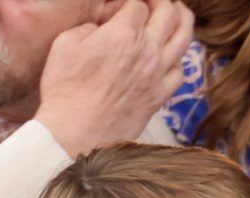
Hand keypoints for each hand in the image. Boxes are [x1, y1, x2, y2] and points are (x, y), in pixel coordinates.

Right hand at [35, 0, 193, 156]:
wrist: (76, 132)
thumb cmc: (66, 89)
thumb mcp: (65, 43)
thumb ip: (90, 26)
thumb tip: (104, 26)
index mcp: (123, 34)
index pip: (138, 4)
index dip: (130, 0)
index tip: (123, 4)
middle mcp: (147, 51)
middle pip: (169, 13)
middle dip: (162, 1)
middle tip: (155, 1)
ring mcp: (157, 75)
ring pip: (184, 38)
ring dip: (182, 19)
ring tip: (178, 13)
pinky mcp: (160, 96)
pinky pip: (180, 71)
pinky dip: (178, 58)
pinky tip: (171, 55)